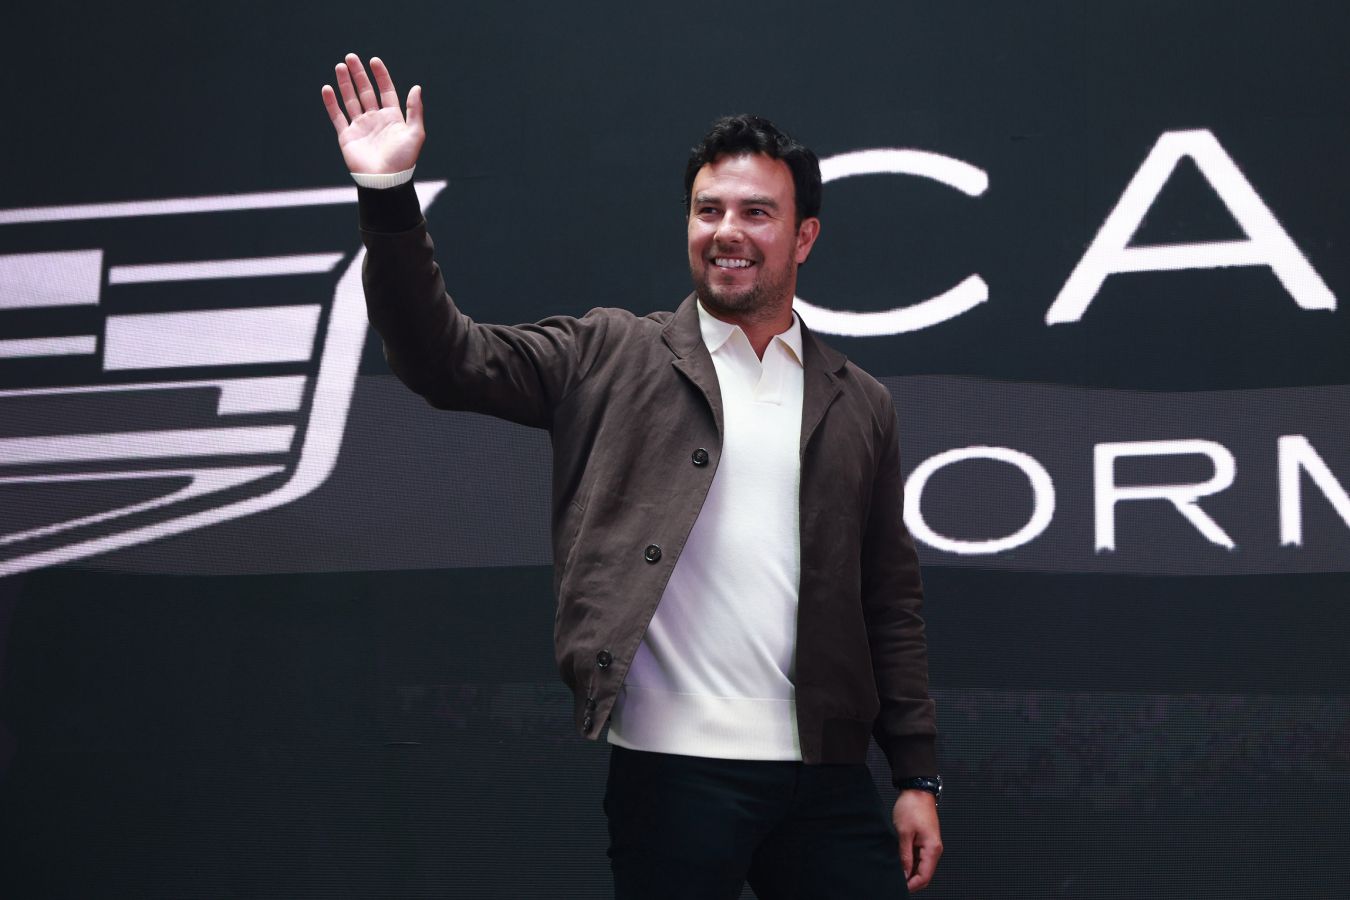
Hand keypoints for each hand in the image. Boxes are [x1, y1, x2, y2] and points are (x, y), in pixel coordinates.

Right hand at [321, 54, 424, 174]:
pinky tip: (327, 88)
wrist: (385, 181)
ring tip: (340, 66)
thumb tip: (417, 87)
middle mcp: (375, 120)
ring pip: (351, 100)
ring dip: (345, 83)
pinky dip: (331, 103)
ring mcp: (360, 127)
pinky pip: (337, 116)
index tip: (374, 61)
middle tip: (351, 57)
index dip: (380, 76)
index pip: (386, 91)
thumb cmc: (403, 160)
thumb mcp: (415, 133)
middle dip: (359, 75)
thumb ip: (415, 110)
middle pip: (366, 92)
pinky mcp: (347, 136)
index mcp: (392, 118)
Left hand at [893, 789, 942, 890]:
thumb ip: (904, 855)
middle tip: (896, 882)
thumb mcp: (903, 833)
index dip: (912, 885)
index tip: (899, 887)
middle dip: (911, 881)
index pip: (924, 876)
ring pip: (921, 867)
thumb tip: (904, 873)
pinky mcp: (925, 841)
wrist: (917, 790)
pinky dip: (910, 862)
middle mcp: (934, 849)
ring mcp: (930, 846)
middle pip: (925, 874)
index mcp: (932, 849)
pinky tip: (899, 861)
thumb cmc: (912, 807)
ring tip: (895, 870)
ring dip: (910, 871)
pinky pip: (919, 857)